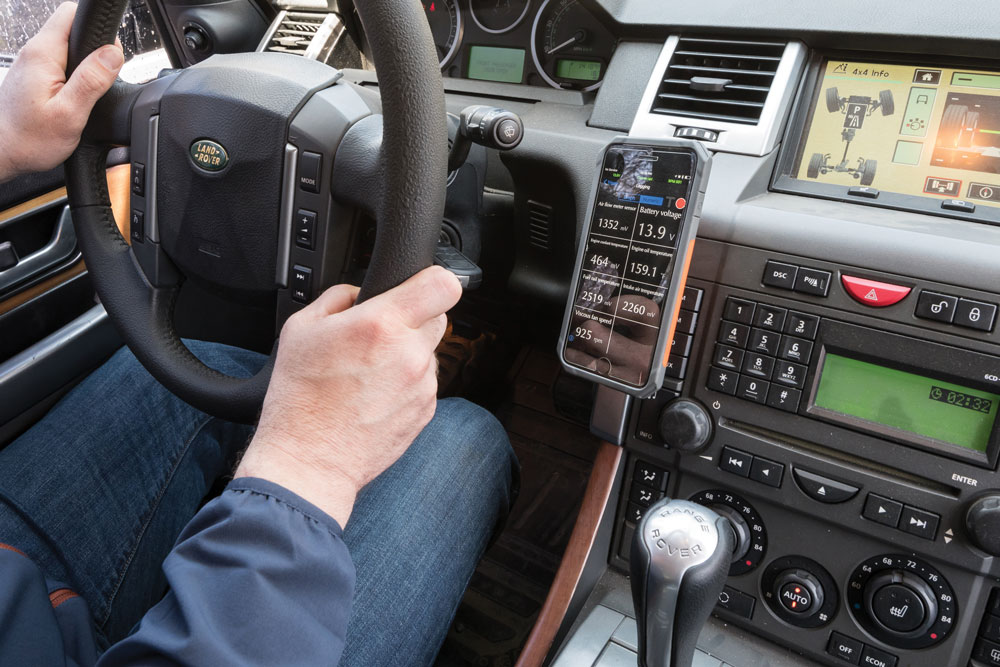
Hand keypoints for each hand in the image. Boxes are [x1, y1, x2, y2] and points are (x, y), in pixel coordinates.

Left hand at [0, 2, 123, 181]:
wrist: (5, 153)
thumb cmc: (30, 140)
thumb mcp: (70, 113)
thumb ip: (92, 80)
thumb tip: (113, 53)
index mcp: (43, 55)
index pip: (72, 13)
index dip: (98, 29)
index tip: (110, 54)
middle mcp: (35, 52)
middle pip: (73, 27)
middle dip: (96, 47)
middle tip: (102, 79)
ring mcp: (34, 63)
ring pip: (69, 45)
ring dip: (87, 63)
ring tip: (89, 91)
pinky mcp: (36, 75)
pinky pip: (62, 61)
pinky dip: (77, 73)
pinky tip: (78, 94)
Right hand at [235, 266, 462, 525]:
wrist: (310, 461)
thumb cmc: (299, 398)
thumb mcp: (300, 329)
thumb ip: (337, 298)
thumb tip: (358, 292)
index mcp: (380, 325)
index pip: (442, 285)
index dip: (433, 280)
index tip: (419, 285)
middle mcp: (409, 353)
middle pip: (439, 317)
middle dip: (415, 317)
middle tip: (382, 333)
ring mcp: (422, 385)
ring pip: (429, 351)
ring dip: (408, 353)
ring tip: (369, 372)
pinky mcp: (426, 411)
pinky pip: (424, 382)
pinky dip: (406, 383)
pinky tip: (374, 395)